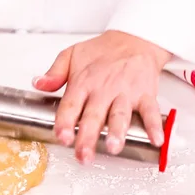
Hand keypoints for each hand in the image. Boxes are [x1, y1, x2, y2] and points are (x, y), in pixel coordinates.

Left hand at [32, 30, 171, 163]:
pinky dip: (155, 126)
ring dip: (117, 132)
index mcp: (83, 82)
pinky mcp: (145, 94)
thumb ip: (54, 73)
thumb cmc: (102, 52)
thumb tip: (38, 83)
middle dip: (88, 137)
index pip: (71, 105)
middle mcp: (104, 89)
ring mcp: (125, 93)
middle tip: (83, 155)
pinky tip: (156, 140)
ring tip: (113, 147)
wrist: (134, 39)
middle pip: (94, 116)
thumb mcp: (71, 55)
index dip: (65, 122)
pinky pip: (151, 111)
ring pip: (120, 115)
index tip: (62, 136)